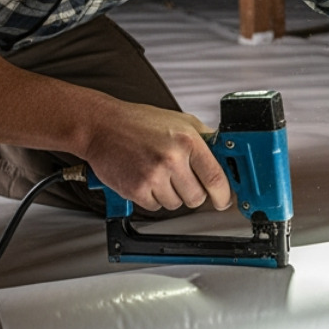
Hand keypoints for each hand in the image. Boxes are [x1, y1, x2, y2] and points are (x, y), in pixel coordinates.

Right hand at [83, 103, 232, 212]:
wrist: (102, 126)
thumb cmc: (139, 122)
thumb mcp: (181, 121)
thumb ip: (206, 140)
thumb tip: (226, 160)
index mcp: (188, 140)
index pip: (216, 178)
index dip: (223, 194)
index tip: (223, 200)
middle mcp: (172, 158)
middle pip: (197, 198)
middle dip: (193, 192)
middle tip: (181, 179)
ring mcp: (153, 175)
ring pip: (176, 205)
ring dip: (171, 194)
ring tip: (158, 172)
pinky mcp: (136, 189)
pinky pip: (155, 207)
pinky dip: (152, 197)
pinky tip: (145, 177)